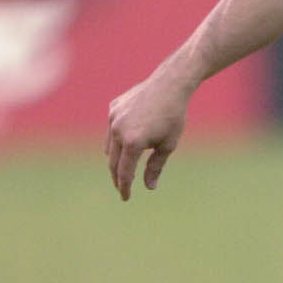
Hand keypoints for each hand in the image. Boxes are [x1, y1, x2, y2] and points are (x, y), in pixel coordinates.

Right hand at [105, 67, 190, 199]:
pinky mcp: (113, 108)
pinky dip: (116, 138)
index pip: (124, 172)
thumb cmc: (173, 116)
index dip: (124, 187)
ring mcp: (113, 118)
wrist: (170, 84)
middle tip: (122, 187)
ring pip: (109, 146)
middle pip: (113, 162)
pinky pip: (111, 129)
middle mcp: (118, 130)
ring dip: (115, 159)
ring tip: (124, 167)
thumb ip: (155, 167)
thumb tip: (149, 187)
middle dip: (117, 177)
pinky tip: (125, 142)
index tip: (126, 197)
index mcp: (132, 142)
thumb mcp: (168, 145)